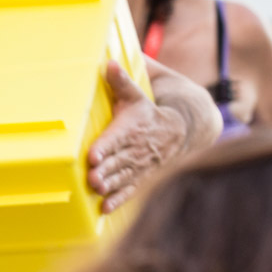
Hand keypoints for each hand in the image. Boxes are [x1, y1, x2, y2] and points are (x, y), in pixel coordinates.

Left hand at [89, 61, 183, 212]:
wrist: (180, 130)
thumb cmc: (148, 111)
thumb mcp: (137, 94)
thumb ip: (121, 81)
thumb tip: (109, 63)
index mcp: (132, 127)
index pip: (116, 138)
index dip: (104, 147)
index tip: (92, 155)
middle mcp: (135, 148)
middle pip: (118, 160)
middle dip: (105, 170)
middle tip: (91, 177)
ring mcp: (138, 165)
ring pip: (123, 176)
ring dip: (110, 184)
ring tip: (96, 190)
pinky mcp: (140, 176)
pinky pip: (130, 189)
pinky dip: (118, 199)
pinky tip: (105, 208)